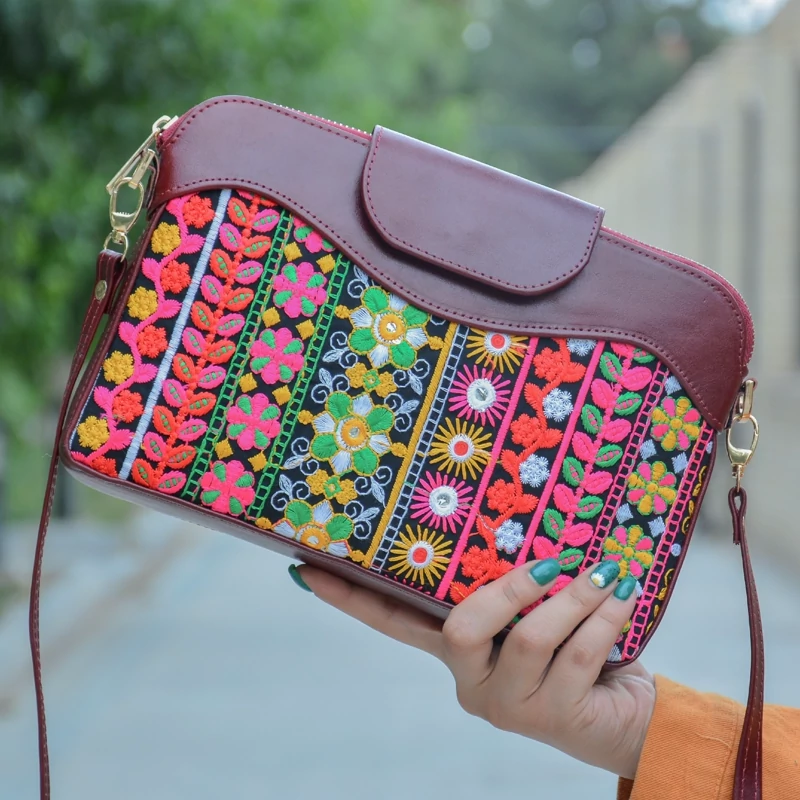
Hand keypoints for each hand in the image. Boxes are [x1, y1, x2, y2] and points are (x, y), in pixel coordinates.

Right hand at [292, 558, 655, 778]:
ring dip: (573, 597)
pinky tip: (621, 599)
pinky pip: (577, 653)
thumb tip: (522, 522)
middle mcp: (470, 682)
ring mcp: (507, 705)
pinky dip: (604, 618)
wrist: (626, 715)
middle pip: (460, 628)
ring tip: (605, 574)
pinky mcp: (552, 718)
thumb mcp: (537, 612)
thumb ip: (517, 581)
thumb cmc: (577, 648)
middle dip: (508, 588)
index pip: (391, 622)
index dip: (350, 597)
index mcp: (456, 652)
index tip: (305, 569)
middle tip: (550, 563)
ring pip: (527, 636)